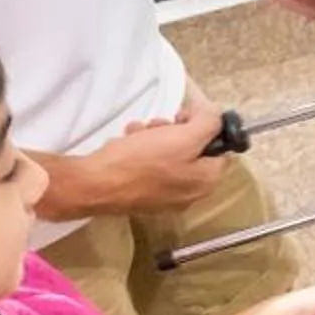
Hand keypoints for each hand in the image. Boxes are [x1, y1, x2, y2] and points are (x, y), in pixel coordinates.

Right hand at [66, 99, 231, 215]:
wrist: (94, 185)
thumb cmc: (142, 161)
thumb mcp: (183, 137)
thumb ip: (208, 124)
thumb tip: (216, 116)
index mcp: (206, 182)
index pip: (219, 146)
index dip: (203, 126)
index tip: (183, 117)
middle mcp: (191, 194)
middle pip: (192, 149)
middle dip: (173, 130)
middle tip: (157, 125)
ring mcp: (166, 197)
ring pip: (168, 154)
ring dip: (153, 136)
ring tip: (136, 132)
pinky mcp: (142, 196)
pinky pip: (149, 166)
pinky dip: (138, 151)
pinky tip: (125, 144)